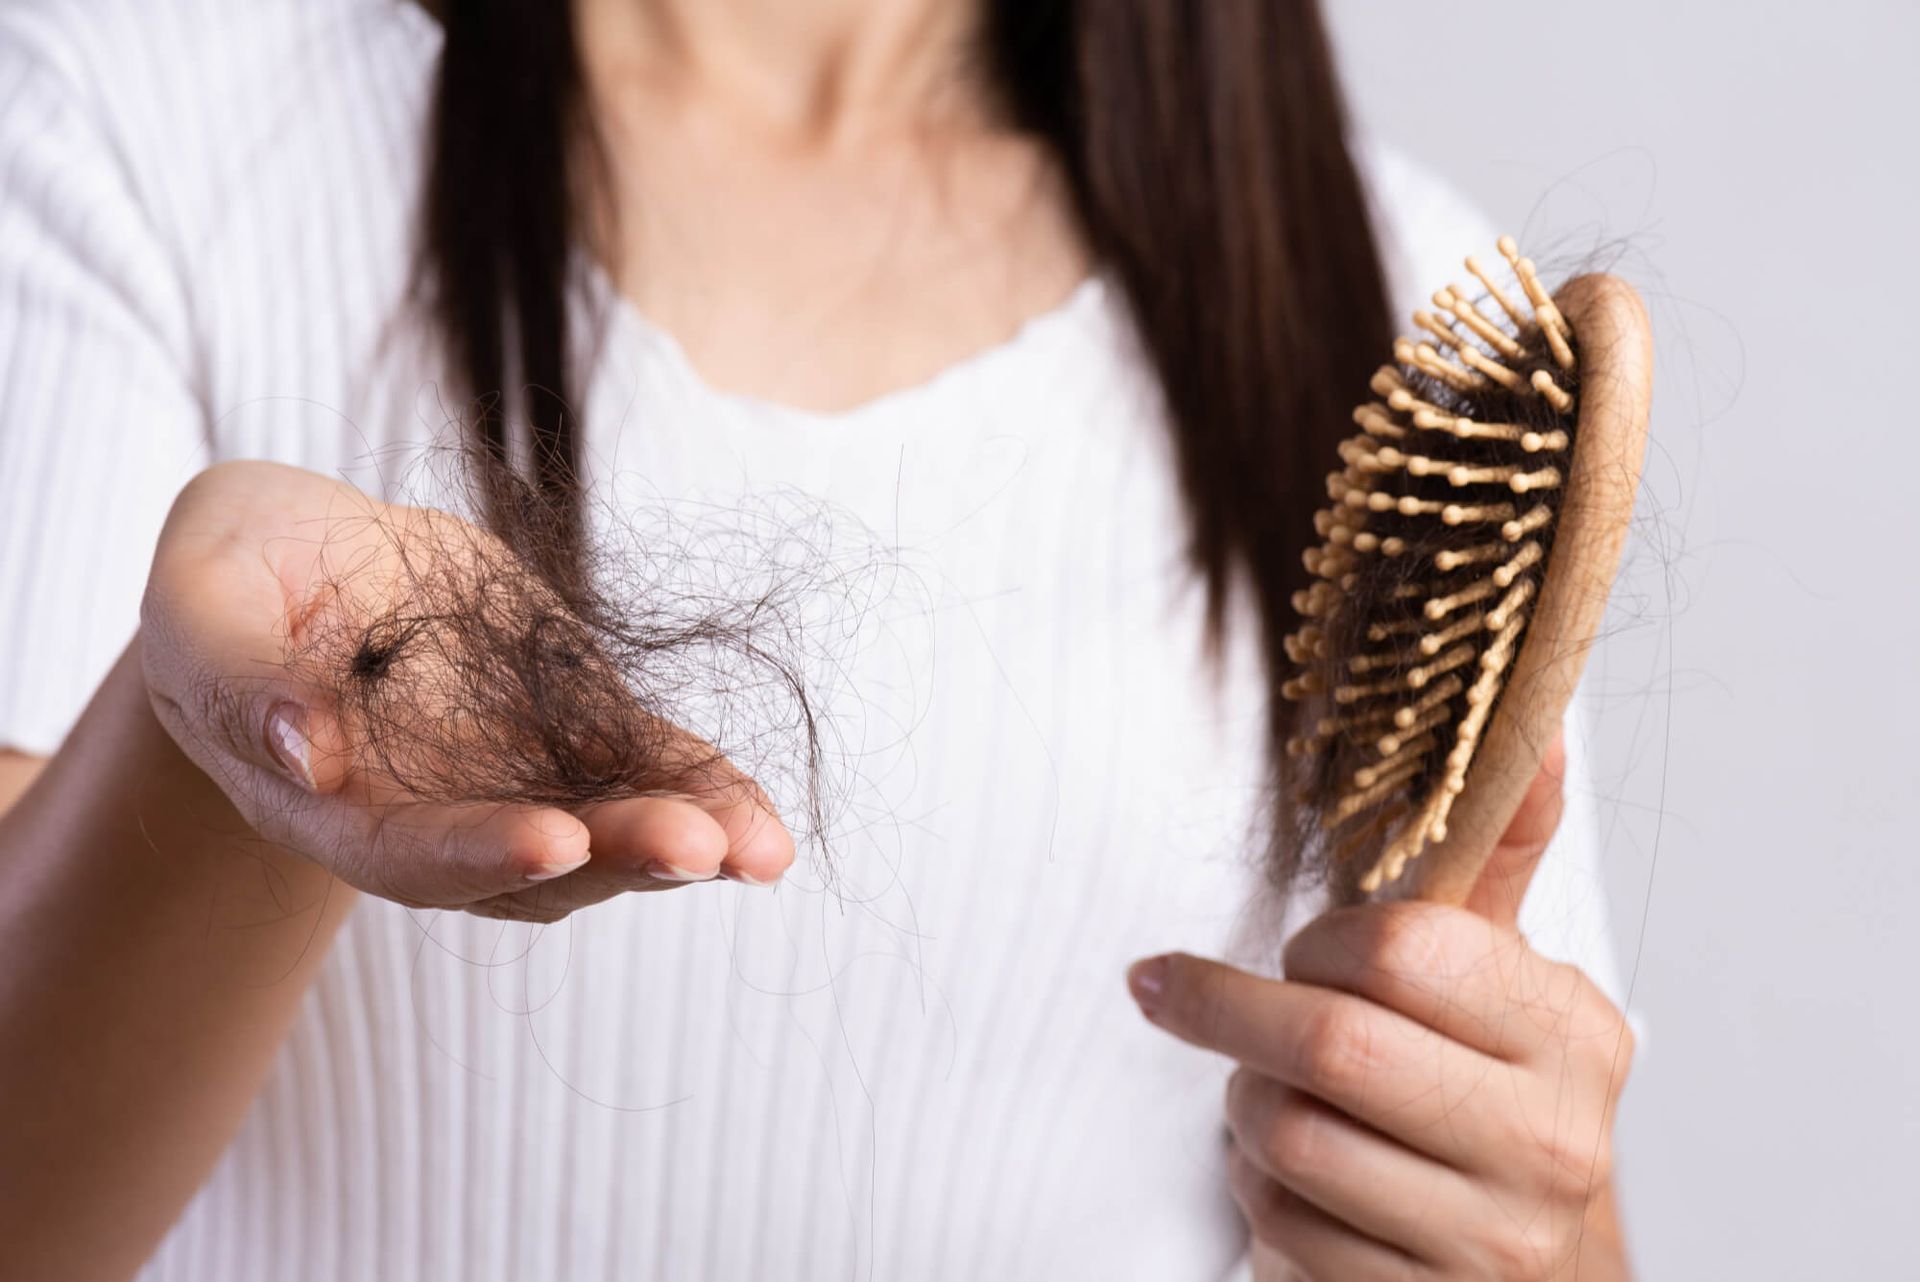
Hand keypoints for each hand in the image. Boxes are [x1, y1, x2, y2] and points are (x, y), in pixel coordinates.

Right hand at [140, 461, 794, 920]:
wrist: (304, 562)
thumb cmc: (233, 576)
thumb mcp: (202, 598)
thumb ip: (234, 676)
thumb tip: (297, 753)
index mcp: (328, 801)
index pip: (406, 850)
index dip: (478, 852)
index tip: (556, 839)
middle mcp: (432, 815)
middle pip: (530, 865)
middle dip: (616, 857)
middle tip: (698, 847)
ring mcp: (514, 778)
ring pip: (607, 833)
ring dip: (685, 843)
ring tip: (759, 848)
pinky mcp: (573, 729)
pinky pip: (648, 769)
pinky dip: (708, 791)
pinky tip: (765, 822)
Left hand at [1127, 737, 1634, 1279]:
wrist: (1539, 1280)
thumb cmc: (1494, 1099)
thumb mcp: (1509, 982)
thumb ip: (1502, 857)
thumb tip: (1534, 719)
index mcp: (1574, 1034)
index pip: (1406, 951)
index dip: (1318, 941)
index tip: (1300, 945)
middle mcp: (1550, 1143)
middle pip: (1331, 1048)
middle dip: (1225, 1011)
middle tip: (1172, 989)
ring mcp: (1489, 1243)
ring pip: (1287, 1138)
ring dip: (1239, 1106)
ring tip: (1260, 1091)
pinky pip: (1278, 1231)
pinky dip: (1251, 1192)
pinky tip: (1286, 1178)